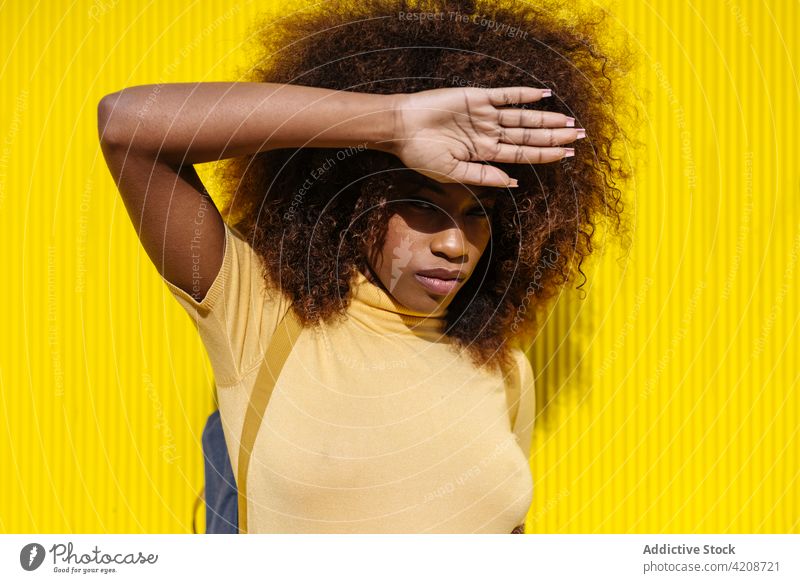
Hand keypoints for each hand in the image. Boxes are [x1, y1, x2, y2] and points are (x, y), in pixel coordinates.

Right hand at [387, 86, 581, 187]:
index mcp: (484, 154)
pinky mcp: (477, 98)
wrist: (401, 128)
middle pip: (529, 135)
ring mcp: (485, 115)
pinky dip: (524, 94)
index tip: (568, 155)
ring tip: (569, 121)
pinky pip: (506, 95)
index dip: (546, 154)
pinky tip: (544, 95)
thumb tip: (514, 183)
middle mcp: (489, 134)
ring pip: (523, 117)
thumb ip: (484, 177)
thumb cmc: (422, 154)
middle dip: (555, 137)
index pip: (522, 154)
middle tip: (581, 136)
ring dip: (546, 118)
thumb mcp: (453, 173)